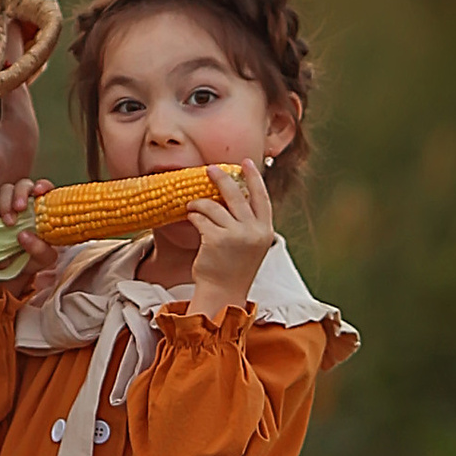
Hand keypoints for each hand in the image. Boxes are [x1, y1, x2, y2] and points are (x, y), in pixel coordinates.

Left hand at [184, 158, 275, 313]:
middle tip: (209, 169)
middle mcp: (254, 231)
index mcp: (265, 231)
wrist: (223, 292)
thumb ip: (248, 222)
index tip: (245, 162)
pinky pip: (201, 219)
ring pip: (214, 206)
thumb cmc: (233, 267)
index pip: (261, 197)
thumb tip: (236, 193)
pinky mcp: (217, 240)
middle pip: (236, 195)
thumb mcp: (249, 244)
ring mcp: (236, 235)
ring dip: (199, 203)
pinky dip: (194, 216)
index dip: (254, 178)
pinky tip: (190, 218)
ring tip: (192, 206)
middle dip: (221, 179)